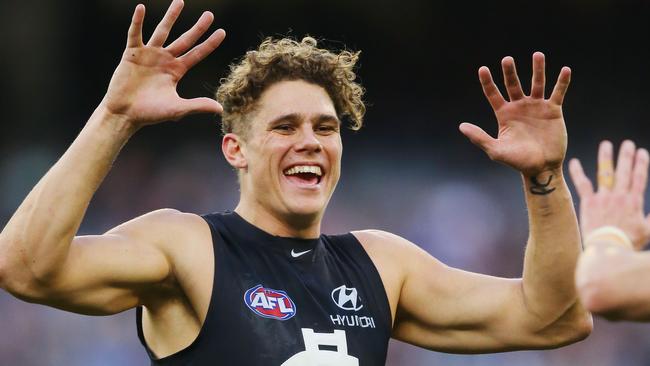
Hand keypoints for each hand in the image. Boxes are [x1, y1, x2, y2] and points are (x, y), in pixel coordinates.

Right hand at [100, 0, 224, 127]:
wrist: (125, 114)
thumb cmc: (151, 113)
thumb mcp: (177, 109)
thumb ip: (198, 105)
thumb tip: (220, 108)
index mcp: (177, 71)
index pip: (197, 54)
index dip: (209, 44)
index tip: (222, 32)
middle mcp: (165, 59)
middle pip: (185, 39)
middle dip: (198, 28)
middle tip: (210, 14)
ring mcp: (149, 54)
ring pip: (162, 31)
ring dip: (171, 16)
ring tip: (180, 1)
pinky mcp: (132, 53)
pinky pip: (135, 34)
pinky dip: (137, 22)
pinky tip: (141, 8)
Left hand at [459, 52, 570, 176]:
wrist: (541, 168)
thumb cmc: (517, 161)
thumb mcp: (496, 149)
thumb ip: (479, 137)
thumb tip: (461, 126)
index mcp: (504, 114)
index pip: (493, 93)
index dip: (487, 82)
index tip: (482, 69)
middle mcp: (519, 107)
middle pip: (513, 84)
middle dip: (510, 72)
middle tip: (507, 59)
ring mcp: (536, 107)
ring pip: (537, 83)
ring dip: (537, 69)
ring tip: (538, 54)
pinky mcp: (553, 110)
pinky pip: (558, 93)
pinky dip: (562, 82)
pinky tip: (565, 69)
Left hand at [569, 140, 649, 249]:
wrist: (608, 249)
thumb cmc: (628, 243)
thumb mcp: (648, 231)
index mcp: (634, 202)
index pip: (639, 178)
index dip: (641, 164)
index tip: (642, 152)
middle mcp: (619, 196)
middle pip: (624, 171)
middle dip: (626, 156)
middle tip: (627, 144)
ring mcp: (603, 198)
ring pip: (605, 173)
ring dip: (606, 157)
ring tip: (606, 144)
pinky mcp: (589, 202)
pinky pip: (582, 184)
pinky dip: (577, 172)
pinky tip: (573, 162)